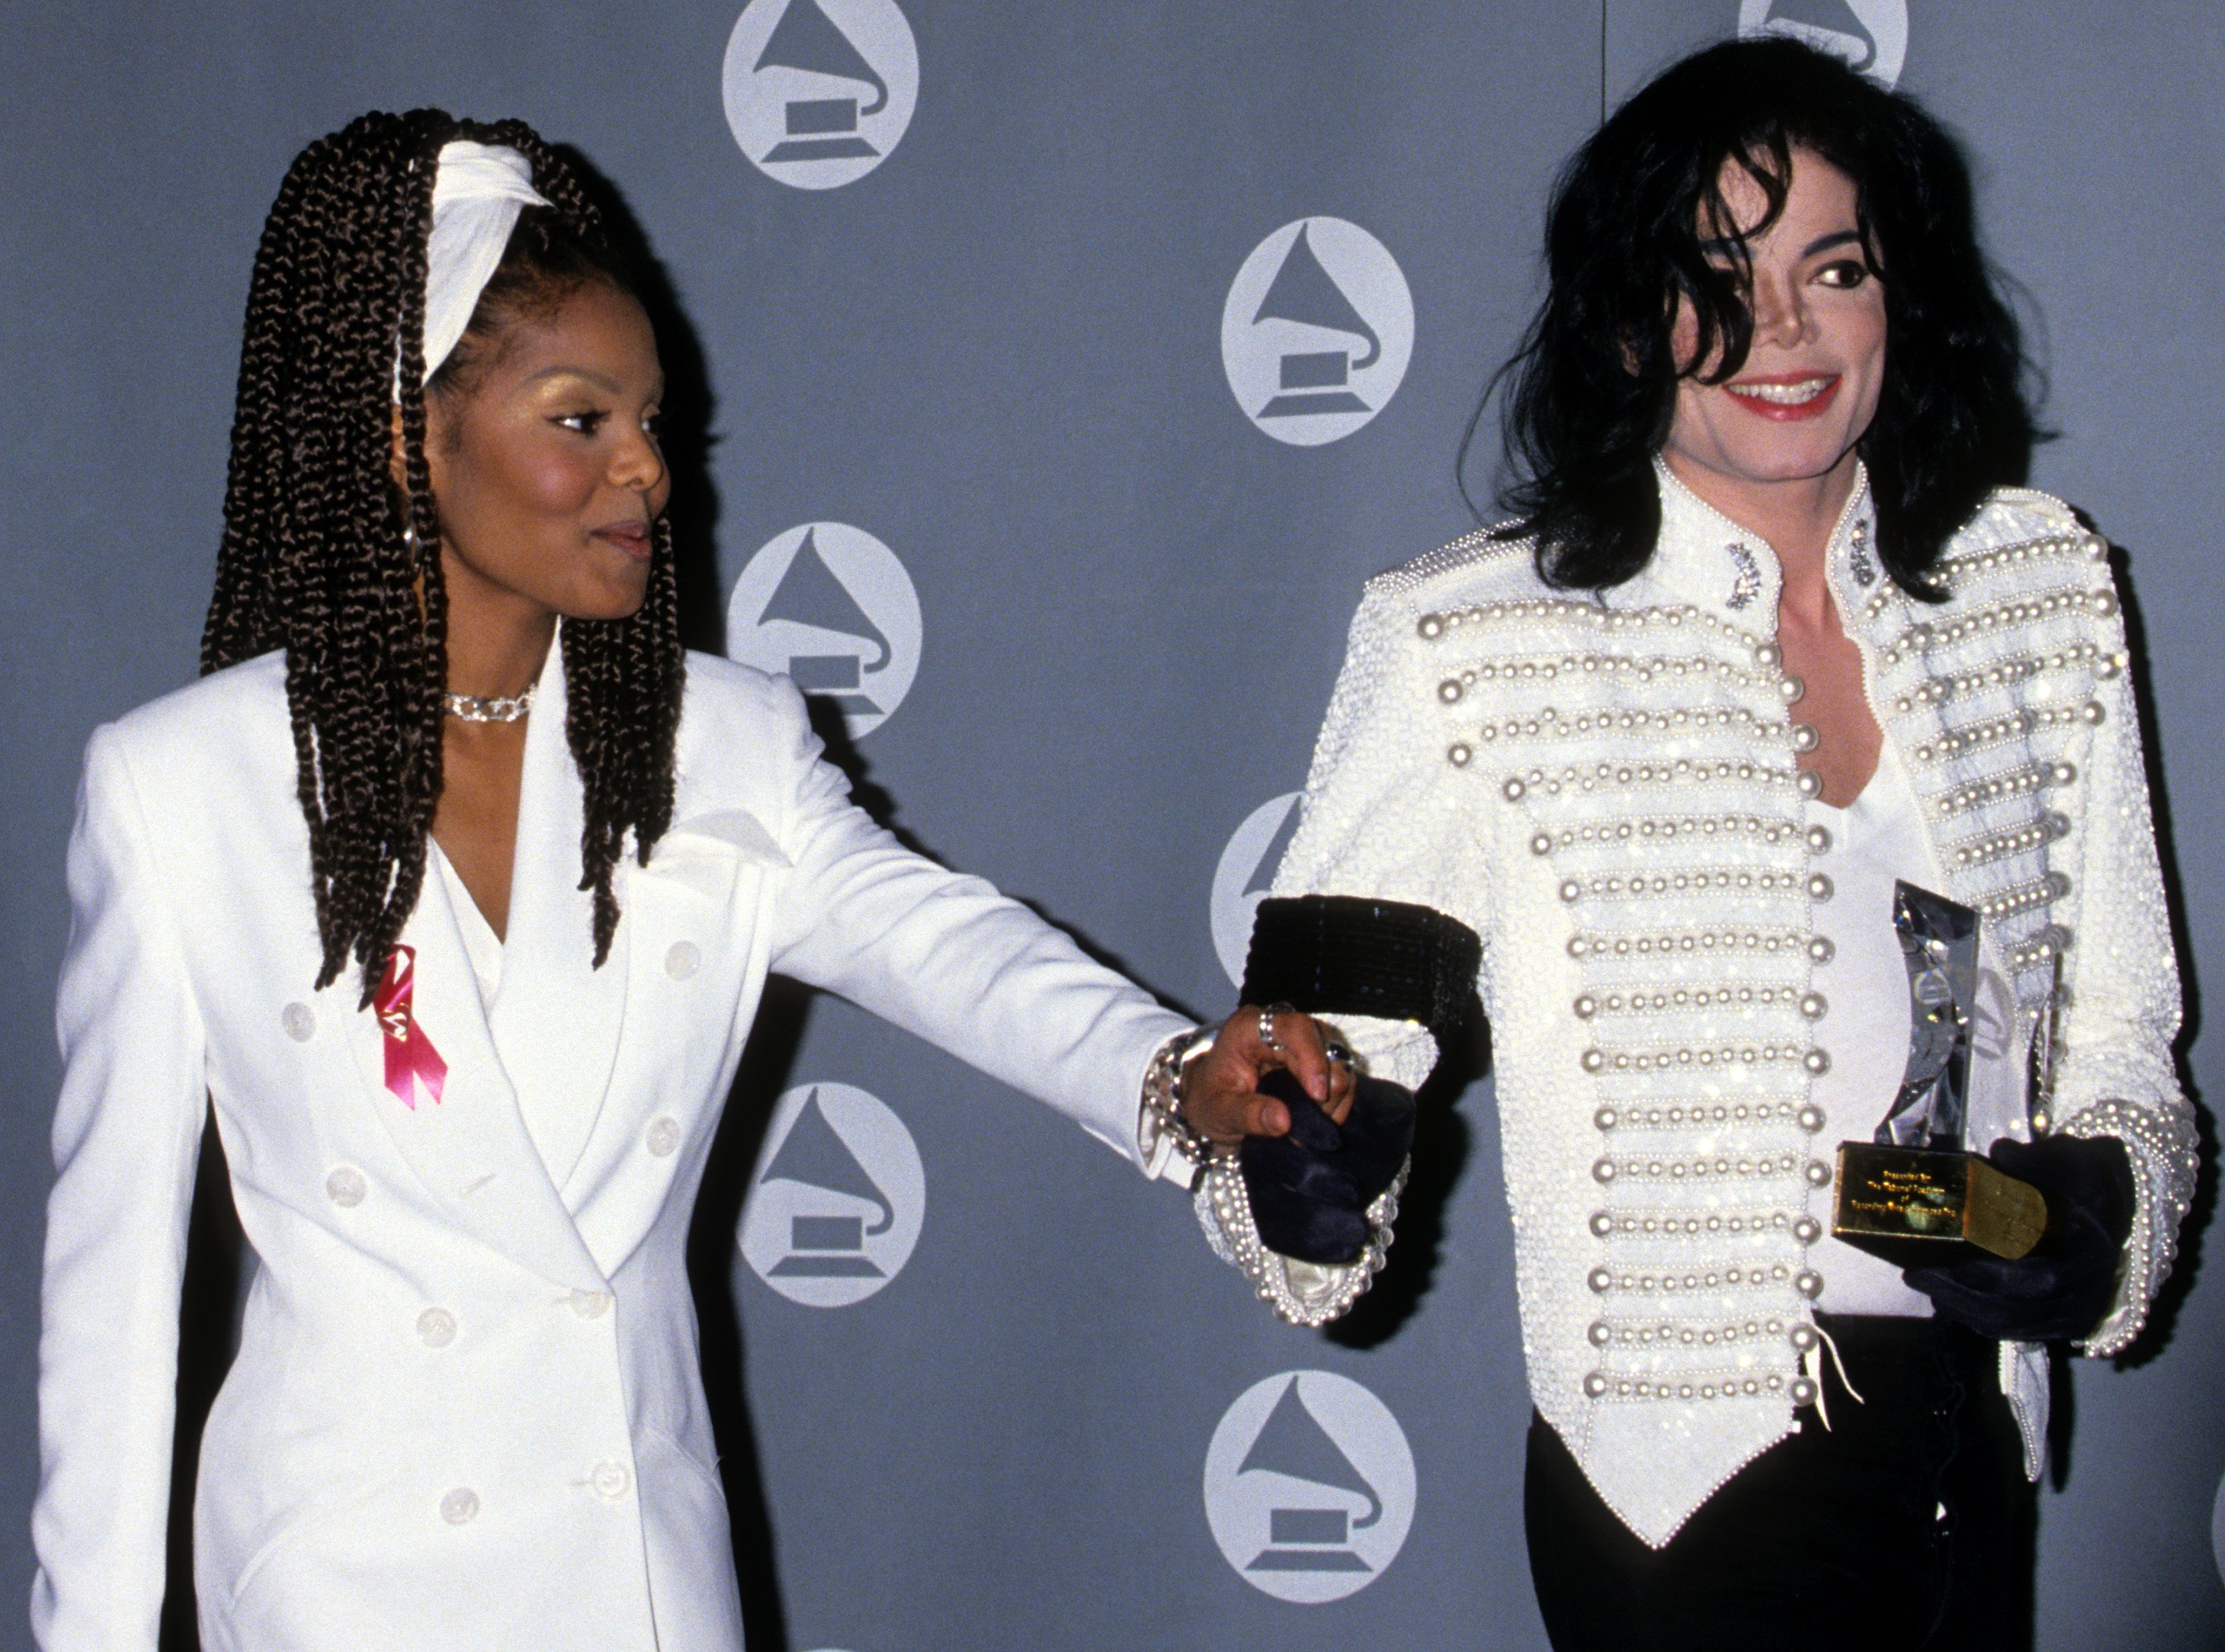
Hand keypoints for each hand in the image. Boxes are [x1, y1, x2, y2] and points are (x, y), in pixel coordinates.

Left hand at [1182, 1004, 1356, 1146]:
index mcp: (1250, 1028)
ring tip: (1311, 1125)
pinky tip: (1320, 1121)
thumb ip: (1247, 1114)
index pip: (1295, 1028)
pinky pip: (1342, 1075)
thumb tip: (1283, 1121)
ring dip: (1334, 1096)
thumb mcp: (1218, 1112)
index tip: (1317, 1095)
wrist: (1210, 1102)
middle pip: (1324, 1042)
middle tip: (1312, 1121)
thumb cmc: (1210, 1099)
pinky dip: (1338, 1102)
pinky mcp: (1314, 1061)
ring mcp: (1301, 1042)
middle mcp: (1279, 1027)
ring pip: (1338, 1058)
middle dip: (1326, 1085)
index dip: (1313, 1058)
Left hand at [1903, 1135, 2135, 1342]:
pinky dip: (1982, 1320)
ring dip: (1964, 1308)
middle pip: (2021, 1308)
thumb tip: (2003, 1154)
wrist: (2113, 1205)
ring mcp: (2078, 1311)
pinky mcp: (2065, 1322)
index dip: (2001, 1279)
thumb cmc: (2086, 1180)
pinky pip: (2020, 1331)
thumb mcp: (2070, 1159)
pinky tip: (1949, 1303)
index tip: (1959, 1268)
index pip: (2046, 1277)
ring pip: (2015, 1324)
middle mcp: (2089, 1290)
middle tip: (1916, 1275)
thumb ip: (2037, 1161)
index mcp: (2092, 1251)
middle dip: (1963, 1295)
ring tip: (1923, 1284)